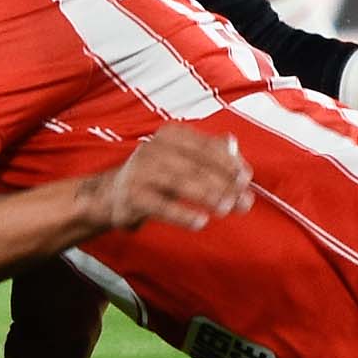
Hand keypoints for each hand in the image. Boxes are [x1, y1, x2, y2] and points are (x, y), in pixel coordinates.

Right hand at [88, 125, 251, 233]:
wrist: (110, 195)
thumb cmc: (154, 176)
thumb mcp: (181, 158)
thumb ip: (208, 151)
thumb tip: (233, 146)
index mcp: (170, 136)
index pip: (205, 146)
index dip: (228, 162)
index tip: (246, 178)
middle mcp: (154, 149)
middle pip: (197, 165)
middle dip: (224, 183)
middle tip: (245, 200)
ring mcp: (142, 171)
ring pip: (181, 182)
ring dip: (208, 196)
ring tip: (228, 208)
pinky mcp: (133, 196)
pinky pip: (162, 205)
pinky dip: (182, 214)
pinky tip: (201, 221)